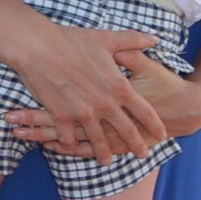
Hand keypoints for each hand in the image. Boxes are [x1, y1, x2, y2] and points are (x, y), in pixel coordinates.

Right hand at [10, 33, 200, 144]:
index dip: (155, 125)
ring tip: (106, 161)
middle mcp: (105, 104)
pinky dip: (69, 143)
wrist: (38, 47)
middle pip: (126, 131)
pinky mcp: (61, 116)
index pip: (145, 112)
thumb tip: (154, 38)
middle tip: (142, 155)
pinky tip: (71, 147)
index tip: (162, 134)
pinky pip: (68, 136)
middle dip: (136, 145)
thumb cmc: (72, 40)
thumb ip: (133, 41)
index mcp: (119, 87)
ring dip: (103, 152)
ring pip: (98, 140)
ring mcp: (83, 112)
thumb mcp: (107, 39)